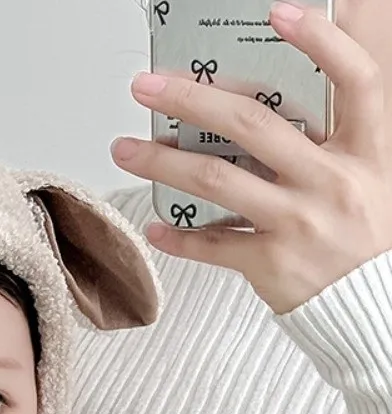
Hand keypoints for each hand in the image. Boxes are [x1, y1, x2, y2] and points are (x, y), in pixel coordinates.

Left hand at [111, 1, 391, 313]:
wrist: (373, 306)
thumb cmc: (362, 231)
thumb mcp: (368, 169)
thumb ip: (338, 127)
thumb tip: (312, 66)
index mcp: (366, 150)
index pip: (355, 81)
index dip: (321, 43)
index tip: (278, 13)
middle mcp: (332, 182)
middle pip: (253, 126)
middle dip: (192, 100)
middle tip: (147, 88)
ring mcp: (300, 224)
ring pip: (218, 183)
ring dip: (163, 163)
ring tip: (125, 150)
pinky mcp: (272, 264)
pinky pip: (213, 246)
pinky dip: (179, 237)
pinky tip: (154, 226)